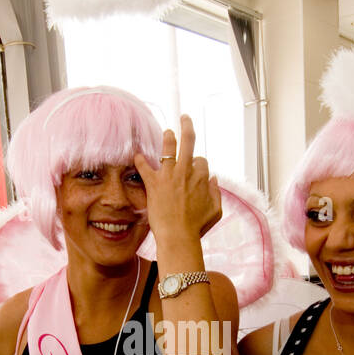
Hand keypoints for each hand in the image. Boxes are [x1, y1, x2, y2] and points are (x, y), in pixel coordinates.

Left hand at [134, 115, 220, 244]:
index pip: (201, 161)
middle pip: (188, 142)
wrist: (179, 235)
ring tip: (166, 132)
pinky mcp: (154, 183)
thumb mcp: (216, 211)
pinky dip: (140, 161)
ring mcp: (170, 176)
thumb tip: (214, 180)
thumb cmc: (196, 227)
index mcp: (202, 178)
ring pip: (169, 148)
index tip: (194, 167)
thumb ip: (216, 193)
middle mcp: (187, 172)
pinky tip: (137, 155)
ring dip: (167, 137)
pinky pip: (145, 167)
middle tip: (184, 118)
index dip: (198, 163)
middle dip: (187, 127)